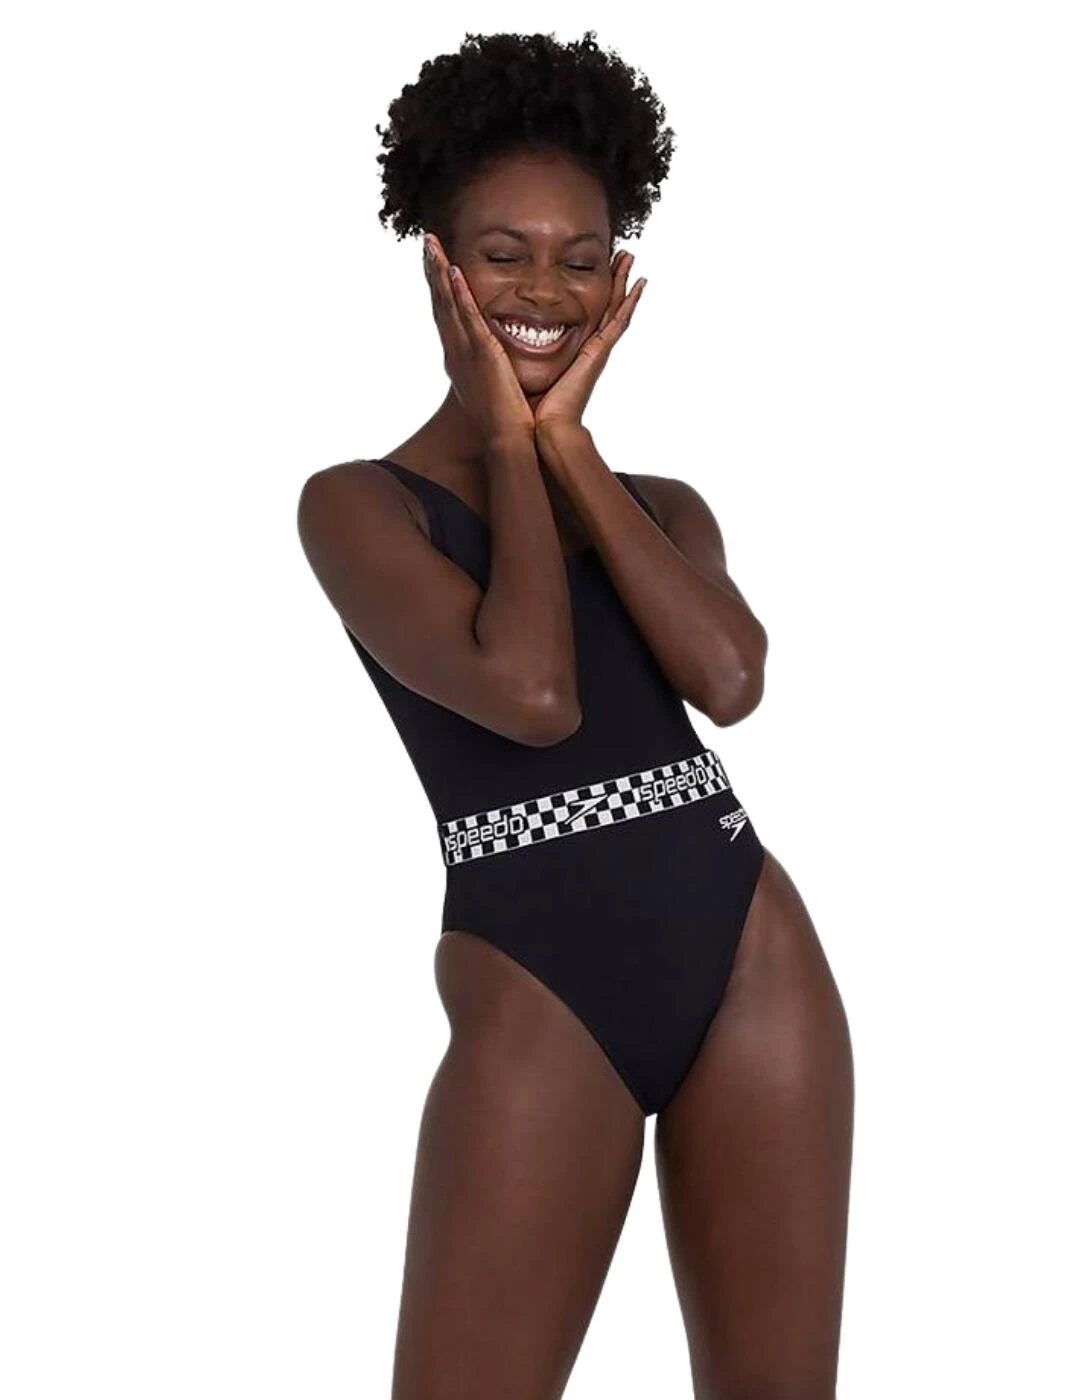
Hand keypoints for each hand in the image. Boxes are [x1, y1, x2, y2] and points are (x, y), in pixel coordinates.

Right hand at [422, 233, 534, 443]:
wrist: (507, 439)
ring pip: (448, 305)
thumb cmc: (504, 419)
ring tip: (432, 246)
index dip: (439, 288)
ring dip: (439, 273)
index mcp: (459, 358)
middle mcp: (456, 352)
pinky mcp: (481, 354)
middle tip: (426, 243)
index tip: (435, 263)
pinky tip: (454, 272)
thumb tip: (493, 359)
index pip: (446, 315)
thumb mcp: (492, 385)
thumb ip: (490, 367)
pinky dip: (459, 295)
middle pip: (440, 303)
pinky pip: (468, 318)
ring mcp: (466, 352)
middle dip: (432, 271)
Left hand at [532, 251, 646, 436]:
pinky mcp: (599, 353)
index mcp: (574, 352)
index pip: (586, 314)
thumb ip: (519, 354)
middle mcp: (589, 349)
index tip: (595, 269)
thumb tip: (500, 342)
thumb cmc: (534, 406)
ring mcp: (598, 350)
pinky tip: (638, 284)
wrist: (547, 427)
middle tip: (621, 254)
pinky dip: (629, 302)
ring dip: (623, 282)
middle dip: (612, 280)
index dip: (591, 292)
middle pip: (605, 306)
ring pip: (615, 308)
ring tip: (629, 257)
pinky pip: (618, 321)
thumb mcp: (525, 369)